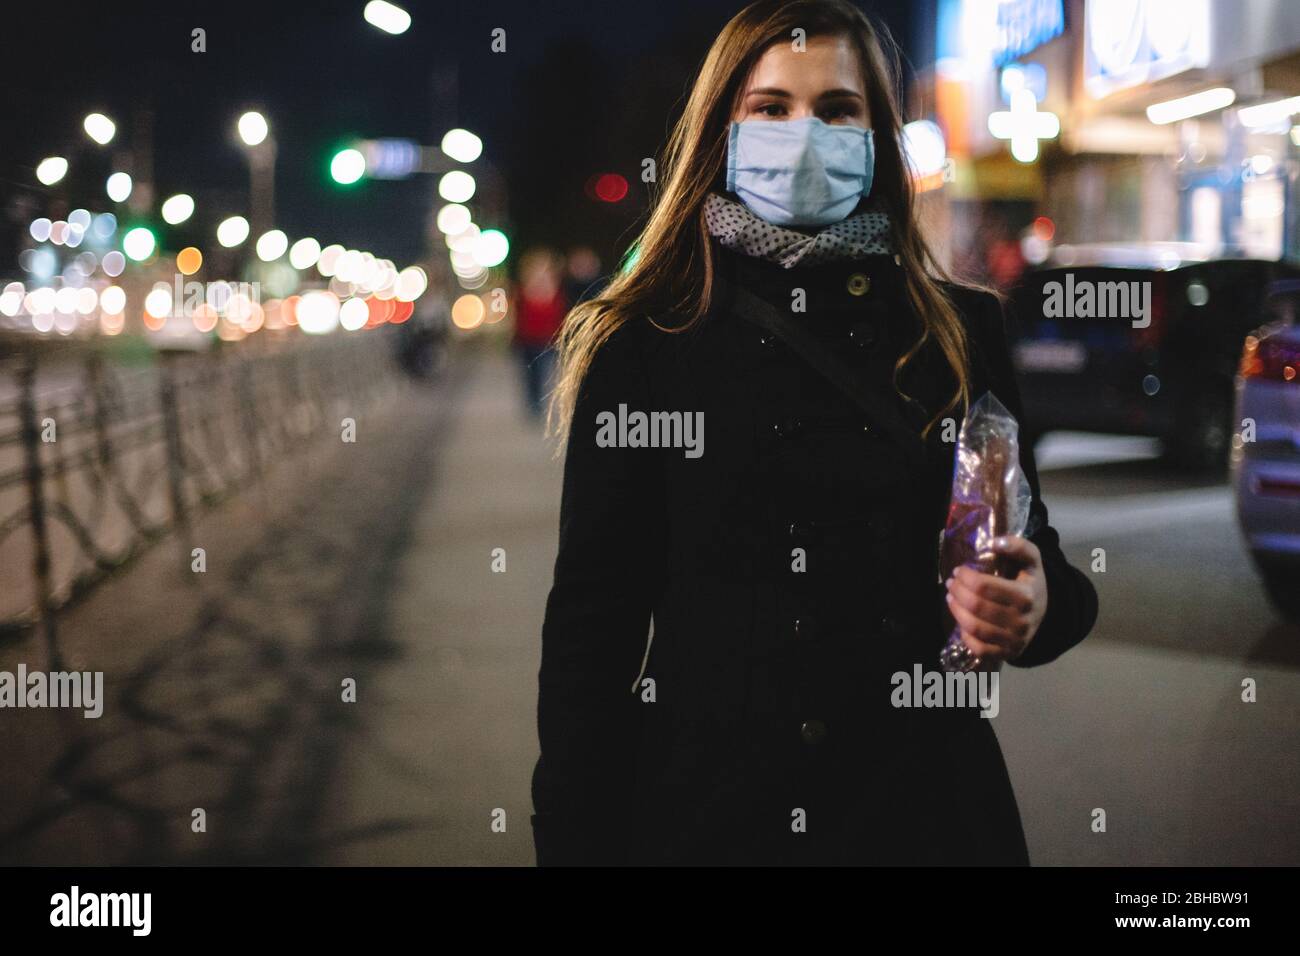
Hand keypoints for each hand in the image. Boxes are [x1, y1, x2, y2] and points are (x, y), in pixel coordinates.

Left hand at [944, 535, 1046, 665]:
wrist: (1043, 612)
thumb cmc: (1030, 582)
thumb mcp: (1032, 560)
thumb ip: (1018, 546)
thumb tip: (994, 542)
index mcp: (1027, 596)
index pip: (984, 587)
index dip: (965, 577)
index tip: (958, 570)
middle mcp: (1021, 621)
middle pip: (976, 607)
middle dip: (957, 592)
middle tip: (950, 583)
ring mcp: (1015, 640)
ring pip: (974, 627)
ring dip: (956, 610)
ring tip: (950, 597)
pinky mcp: (1008, 653)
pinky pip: (979, 648)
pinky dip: (965, 635)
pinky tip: (961, 620)